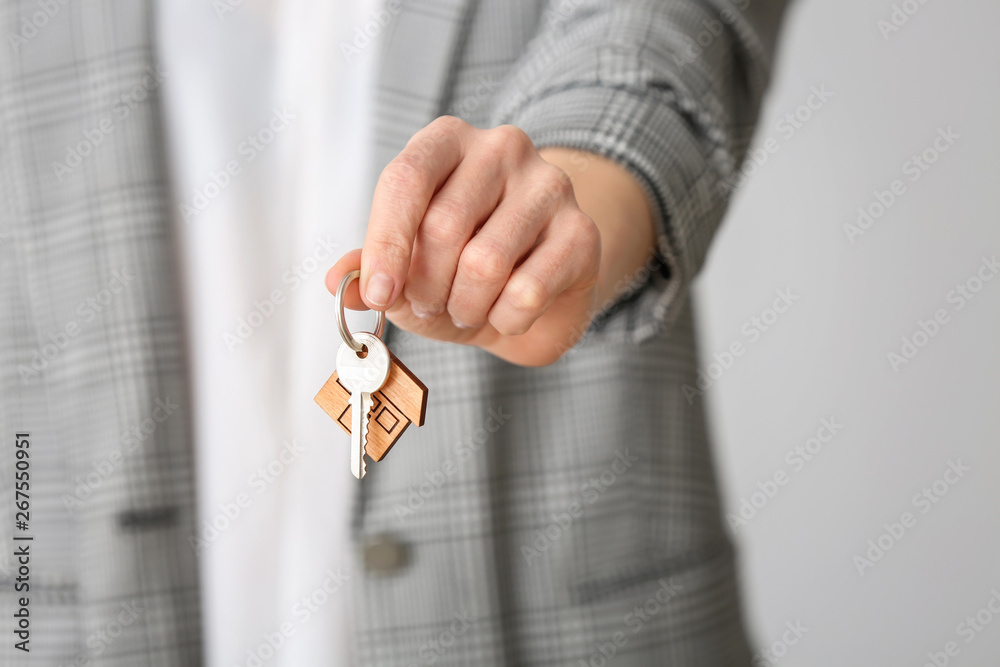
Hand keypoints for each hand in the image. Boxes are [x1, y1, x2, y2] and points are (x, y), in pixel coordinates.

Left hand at [327, 116, 602, 366]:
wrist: (540, 293)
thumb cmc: (464, 271)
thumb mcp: (408, 270)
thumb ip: (372, 271)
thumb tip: (338, 283)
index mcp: (447, 141)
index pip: (406, 179)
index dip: (385, 243)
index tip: (378, 294)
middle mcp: (501, 148)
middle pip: (443, 225)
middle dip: (426, 286)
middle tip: (430, 302)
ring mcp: (548, 185)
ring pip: (485, 262)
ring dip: (465, 306)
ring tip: (466, 309)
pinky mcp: (582, 231)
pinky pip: (527, 291)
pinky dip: (506, 319)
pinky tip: (507, 312)